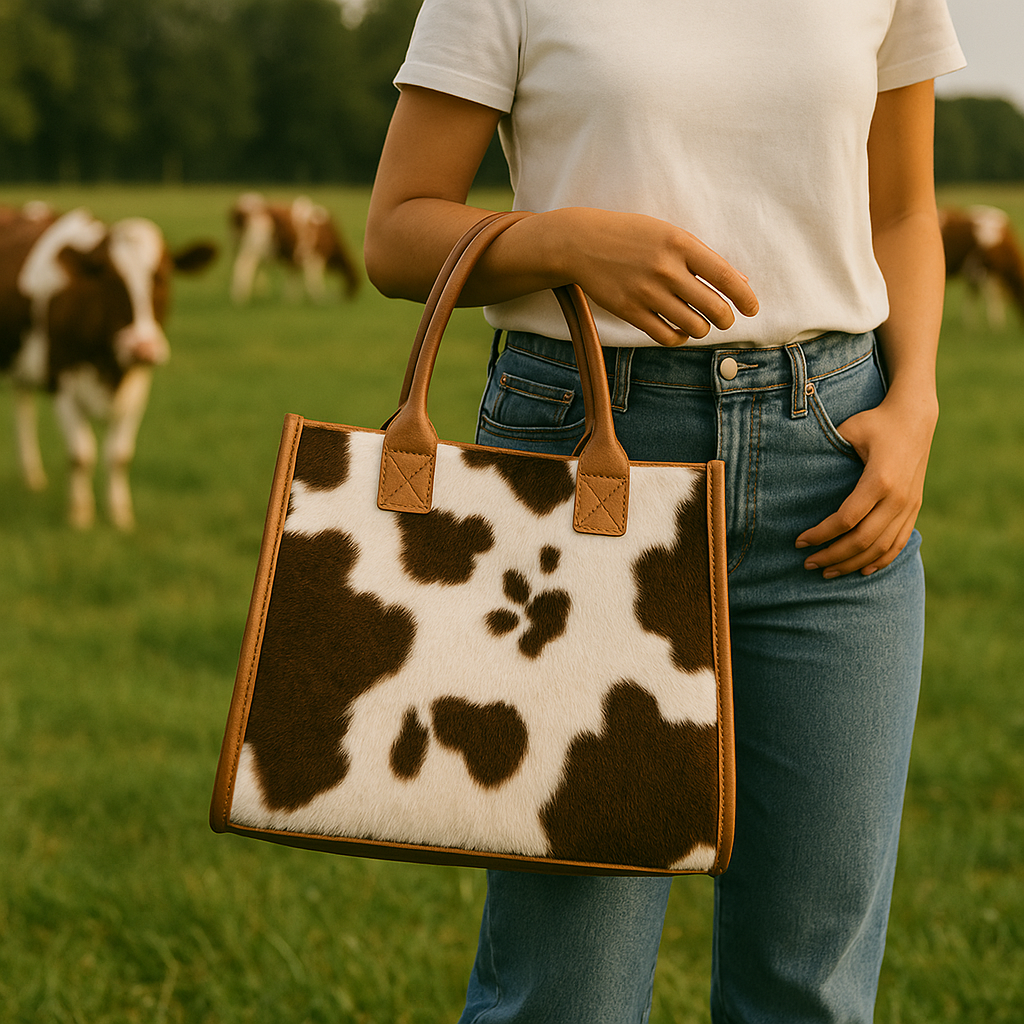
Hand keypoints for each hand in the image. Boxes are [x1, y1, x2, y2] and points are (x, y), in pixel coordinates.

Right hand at [544, 208, 758, 346]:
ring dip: (702, 329)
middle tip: (723, 319)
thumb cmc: (631, 236)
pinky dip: (679, 338)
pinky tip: (678, 330)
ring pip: (694, 327)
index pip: (725, 277)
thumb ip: (703, 259)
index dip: (745, 298)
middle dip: (726, 319)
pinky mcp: (630, 311)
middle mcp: (666, 269)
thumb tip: (739, 283)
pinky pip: (667, 337)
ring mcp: (647, 292)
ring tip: (698, 322)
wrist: (582, 242)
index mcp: (680, 244)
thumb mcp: (668, 235)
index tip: (752, 309)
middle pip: (714, 308)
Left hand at [795, 389, 937, 577]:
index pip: (846, 519)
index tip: (800, 542)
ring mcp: (910, 505)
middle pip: (862, 540)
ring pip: (880, 548)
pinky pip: (899, 543)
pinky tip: (863, 571)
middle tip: (807, 563)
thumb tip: (794, 471)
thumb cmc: (875, 422)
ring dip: (853, 564)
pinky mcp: (915, 508)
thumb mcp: (849, 431)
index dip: (821, 534)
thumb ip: (826, 451)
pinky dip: (881, 561)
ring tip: (828, 572)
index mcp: (880, 480)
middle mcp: (898, 498)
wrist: (915, 418)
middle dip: (832, 556)